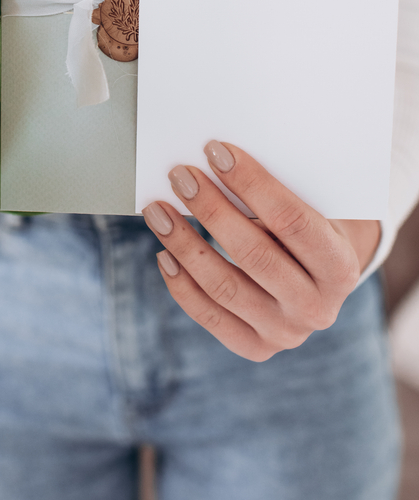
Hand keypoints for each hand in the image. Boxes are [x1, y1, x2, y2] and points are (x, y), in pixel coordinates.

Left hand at [142, 141, 379, 361]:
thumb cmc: (310, 230)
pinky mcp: (255, 347)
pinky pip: (209, 315)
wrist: (321, 284)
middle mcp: (317, 308)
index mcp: (341, 267)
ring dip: (184, 242)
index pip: (292, 220)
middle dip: (211, 208)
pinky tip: (164, 252)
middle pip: (254, 254)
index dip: (252, 183)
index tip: (216, 152)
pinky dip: (181, 283)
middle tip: (181, 176)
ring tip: (158, 210)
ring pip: (223, 286)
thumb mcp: (314, 211)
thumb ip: (279, 194)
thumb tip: (217, 161)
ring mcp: (285, 333)